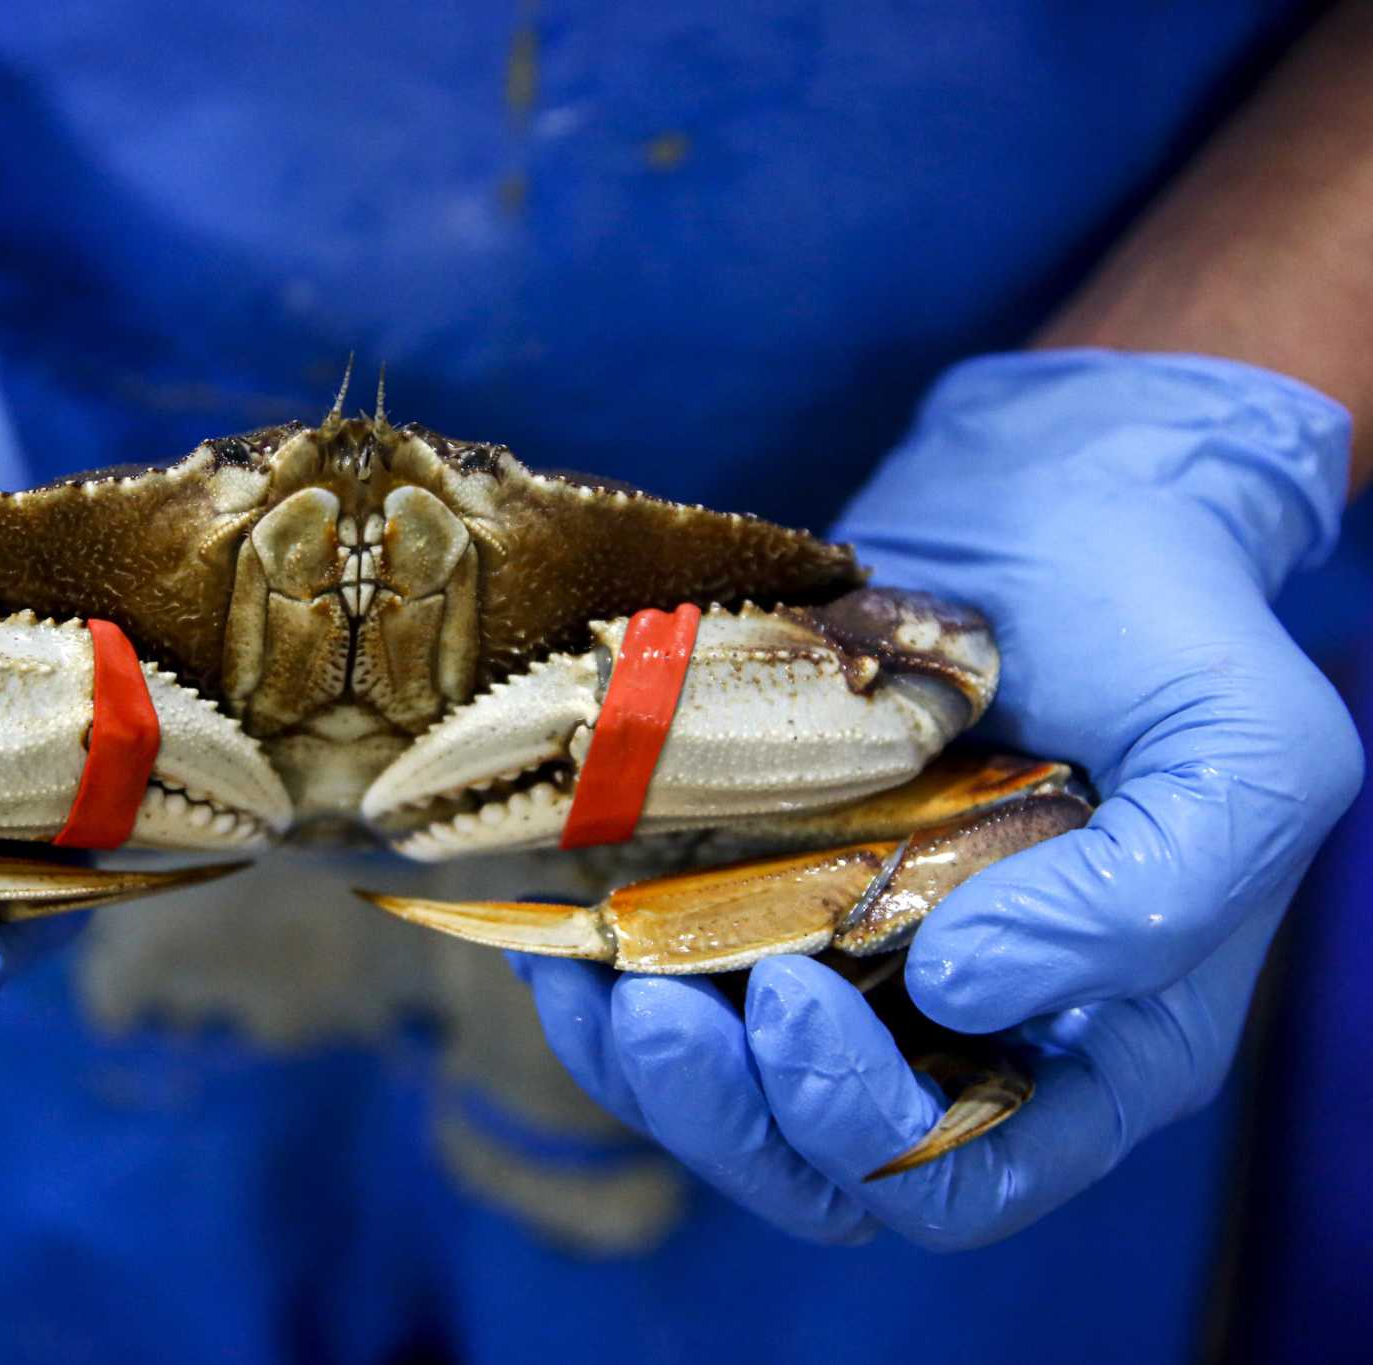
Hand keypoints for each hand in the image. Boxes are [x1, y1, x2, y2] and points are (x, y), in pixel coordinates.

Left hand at [516, 349, 1361, 1247]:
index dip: (856, 1128)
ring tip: (580, 968)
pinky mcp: (763, 882)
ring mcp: (847, 958)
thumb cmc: (1173, 626)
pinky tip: (557, 919)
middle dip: (715, 1107)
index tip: (787, 998)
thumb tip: (964, 987)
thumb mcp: (1242, 755)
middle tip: (646, 1003)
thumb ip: (1145, 901)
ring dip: (634, 1056)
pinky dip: (601, 964)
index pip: (958, 1177)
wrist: (1061, 494)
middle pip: (811, 1159)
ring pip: (720, 1083)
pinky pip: (669, 970)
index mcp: (1088, 1040)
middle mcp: (956, 1025)